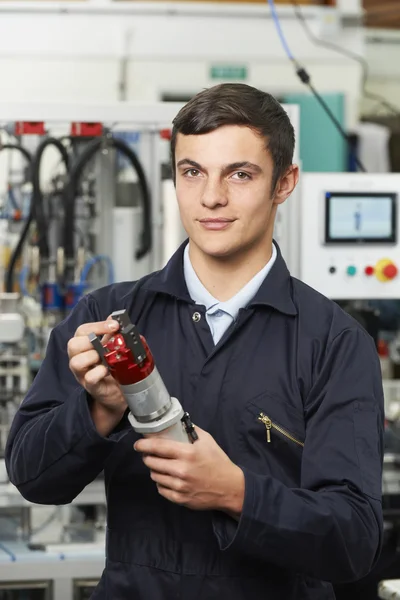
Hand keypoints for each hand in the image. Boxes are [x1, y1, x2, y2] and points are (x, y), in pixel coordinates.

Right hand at [67, 316, 126, 434]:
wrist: (118, 393)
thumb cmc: (113, 368)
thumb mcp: (112, 348)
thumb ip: (112, 334)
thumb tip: (115, 317)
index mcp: (84, 346)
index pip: (82, 331)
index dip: (98, 326)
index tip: (115, 325)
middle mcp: (79, 359)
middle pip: (72, 344)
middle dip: (90, 340)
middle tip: (106, 344)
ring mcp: (83, 374)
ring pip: (76, 362)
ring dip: (93, 356)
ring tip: (106, 358)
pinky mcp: (91, 387)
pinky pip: (89, 378)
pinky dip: (98, 372)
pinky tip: (108, 371)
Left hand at [134, 426, 244, 516]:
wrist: (230, 488)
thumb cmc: (218, 462)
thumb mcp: (208, 441)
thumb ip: (191, 431)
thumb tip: (177, 423)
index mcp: (187, 453)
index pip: (158, 447)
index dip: (144, 445)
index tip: (138, 444)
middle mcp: (181, 470)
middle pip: (152, 462)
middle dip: (148, 457)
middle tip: (150, 454)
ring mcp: (180, 486)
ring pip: (155, 476)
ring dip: (155, 470)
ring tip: (161, 466)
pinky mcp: (180, 499)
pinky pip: (161, 489)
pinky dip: (162, 483)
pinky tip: (168, 478)